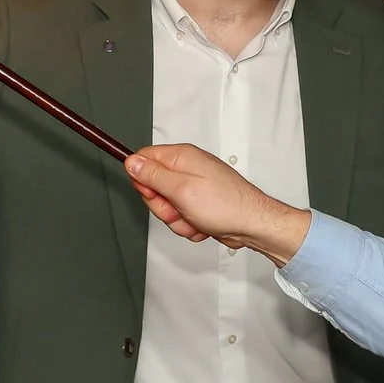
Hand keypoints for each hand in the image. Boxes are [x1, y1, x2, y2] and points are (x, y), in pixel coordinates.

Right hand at [124, 144, 312, 262]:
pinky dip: (189, 225)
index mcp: (182, 157)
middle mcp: (187, 169)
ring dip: (177, 219)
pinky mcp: (199, 204)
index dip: (142, 179)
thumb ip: (152, 175)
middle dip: (162, 206)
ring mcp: (194, 187)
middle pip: (153, 187)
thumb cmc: (225, 205)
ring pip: (167, 206)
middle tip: (178, 208)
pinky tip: (202, 224)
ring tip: (195, 218)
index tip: (152, 192)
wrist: (252, 224)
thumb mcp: (180, 189)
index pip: (144, 159)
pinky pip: (181, 217)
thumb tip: (131, 161)